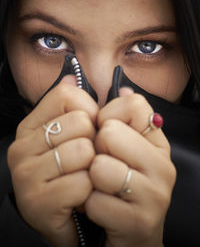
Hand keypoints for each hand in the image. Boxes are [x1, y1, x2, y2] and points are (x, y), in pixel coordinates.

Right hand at [7, 76, 98, 246]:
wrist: (62, 216)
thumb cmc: (70, 171)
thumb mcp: (70, 136)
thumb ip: (73, 106)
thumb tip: (72, 76)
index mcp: (30, 126)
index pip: (67, 94)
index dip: (89, 110)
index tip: (89, 130)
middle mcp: (21, 146)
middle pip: (80, 122)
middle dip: (93, 142)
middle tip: (86, 159)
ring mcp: (25, 175)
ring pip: (83, 151)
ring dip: (92, 167)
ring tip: (83, 176)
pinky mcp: (37, 203)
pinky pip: (82, 183)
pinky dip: (89, 190)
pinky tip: (79, 196)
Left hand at [85, 88, 175, 246]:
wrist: (133, 234)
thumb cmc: (121, 184)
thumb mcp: (125, 149)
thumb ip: (121, 117)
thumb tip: (123, 86)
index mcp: (158, 142)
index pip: (133, 103)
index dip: (108, 116)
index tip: (106, 134)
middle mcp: (163, 165)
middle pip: (110, 132)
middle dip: (96, 149)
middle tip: (101, 165)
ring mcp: (156, 195)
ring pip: (99, 167)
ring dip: (91, 180)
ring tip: (100, 187)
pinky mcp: (140, 222)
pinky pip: (95, 201)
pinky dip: (89, 206)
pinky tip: (101, 209)